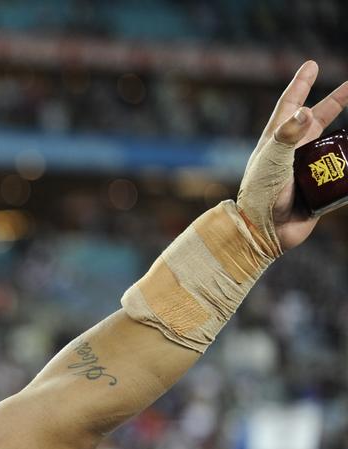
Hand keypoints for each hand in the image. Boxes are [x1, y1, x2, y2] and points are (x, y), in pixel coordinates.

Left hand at [238, 61, 347, 252]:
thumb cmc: (260, 194)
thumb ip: (286, 136)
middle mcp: (294, 150)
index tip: (311, 64)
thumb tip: (305, 109)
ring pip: (334, 144)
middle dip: (337, 101)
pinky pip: (342, 171)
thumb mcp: (271, 161)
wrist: (265, 232)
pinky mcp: (320, 187)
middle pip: (320, 119)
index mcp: (277, 140)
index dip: (301, 84)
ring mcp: (308, 168)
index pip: (290, 105)